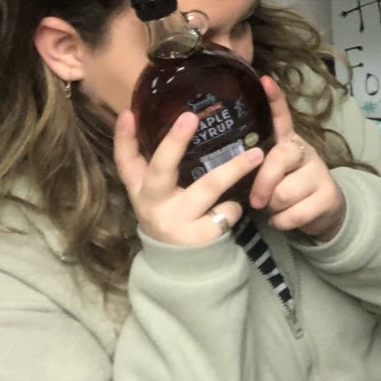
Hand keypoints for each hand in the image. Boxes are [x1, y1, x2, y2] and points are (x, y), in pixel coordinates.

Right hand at [114, 110, 262, 246]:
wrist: (181, 268)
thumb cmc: (175, 217)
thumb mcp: (160, 196)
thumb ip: (162, 169)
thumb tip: (181, 123)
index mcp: (141, 190)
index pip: (125, 161)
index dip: (124, 137)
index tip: (128, 112)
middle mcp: (153, 204)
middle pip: (161, 169)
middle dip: (175, 142)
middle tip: (190, 117)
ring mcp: (175, 221)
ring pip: (208, 187)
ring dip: (234, 168)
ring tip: (257, 154)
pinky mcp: (198, 237)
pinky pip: (226, 211)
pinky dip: (235, 207)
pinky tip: (235, 208)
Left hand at [249, 76, 346, 240]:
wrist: (322, 212)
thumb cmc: (285, 190)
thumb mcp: (271, 176)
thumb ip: (257, 169)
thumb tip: (235, 174)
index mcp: (287, 142)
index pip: (282, 117)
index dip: (274, 100)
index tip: (265, 80)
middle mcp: (304, 151)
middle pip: (278, 159)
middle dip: (263, 184)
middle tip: (257, 201)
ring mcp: (319, 172)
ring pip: (283, 193)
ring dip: (274, 208)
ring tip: (277, 208)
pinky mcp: (329, 194)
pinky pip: (294, 213)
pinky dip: (284, 222)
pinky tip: (286, 218)